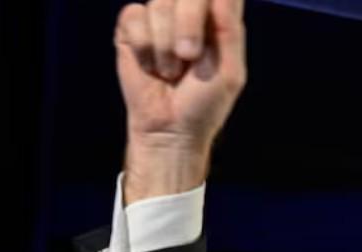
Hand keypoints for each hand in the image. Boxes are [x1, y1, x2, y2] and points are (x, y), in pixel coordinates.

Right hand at [114, 0, 247, 202]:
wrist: (170, 130)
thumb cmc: (203, 104)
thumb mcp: (229, 72)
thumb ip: (230, 29)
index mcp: (218, 20)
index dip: (208, 2)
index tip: (204, 37)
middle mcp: (189, 13)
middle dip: (188, 22)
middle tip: (190, 56)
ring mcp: (159, 18)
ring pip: (159, 3)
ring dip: (165, 45)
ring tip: (171, 71)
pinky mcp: (131, 27)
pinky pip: (134, 15)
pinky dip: (144, 47)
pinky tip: (151, 66)